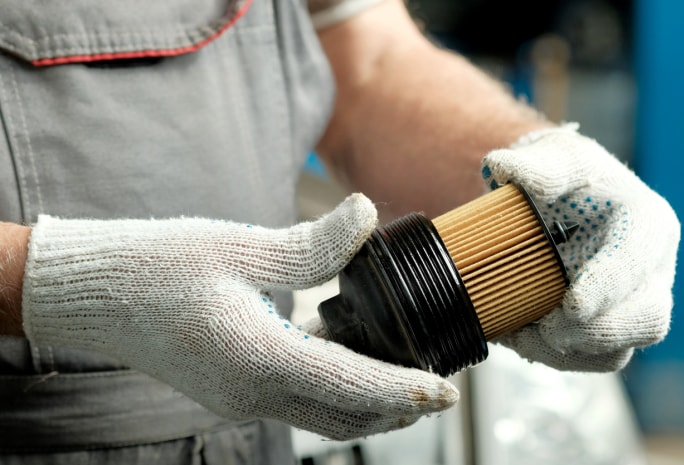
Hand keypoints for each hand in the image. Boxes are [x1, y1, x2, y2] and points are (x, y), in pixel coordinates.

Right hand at [22, 194, 457, 439]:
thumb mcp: (238, 246)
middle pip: (345, 415)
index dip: (405, 390)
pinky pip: (298, 402)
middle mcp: (251, 391)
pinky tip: (348, 354)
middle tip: (437, 381)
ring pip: (324, 415)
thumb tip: (367, 215)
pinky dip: (335, 390)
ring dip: (367, 401)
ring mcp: (240, 398)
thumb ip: (312, 244)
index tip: (446, 390)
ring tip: (403, 372)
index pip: (350, 386)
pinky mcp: (233, 390)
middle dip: (397, 405)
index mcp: (257, 357)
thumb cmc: (159, 266)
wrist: (98, 295)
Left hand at [480, 125, 679, 371]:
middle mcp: (648, 271)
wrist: (548, 203)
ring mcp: (630, 304)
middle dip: (593, 331)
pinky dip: (552, 356)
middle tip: (543, 328)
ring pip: (617, 350)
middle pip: (646, 319)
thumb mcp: (553, 157)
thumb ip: (537, 165)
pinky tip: (517, 335)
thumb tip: (504, 168)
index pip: (637, 261)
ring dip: (566, 351)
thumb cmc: (559, 176)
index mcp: (644, 225)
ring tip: (520, 333)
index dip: (609, 286)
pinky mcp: (606, 328)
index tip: (571, 305)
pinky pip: (590, 360)